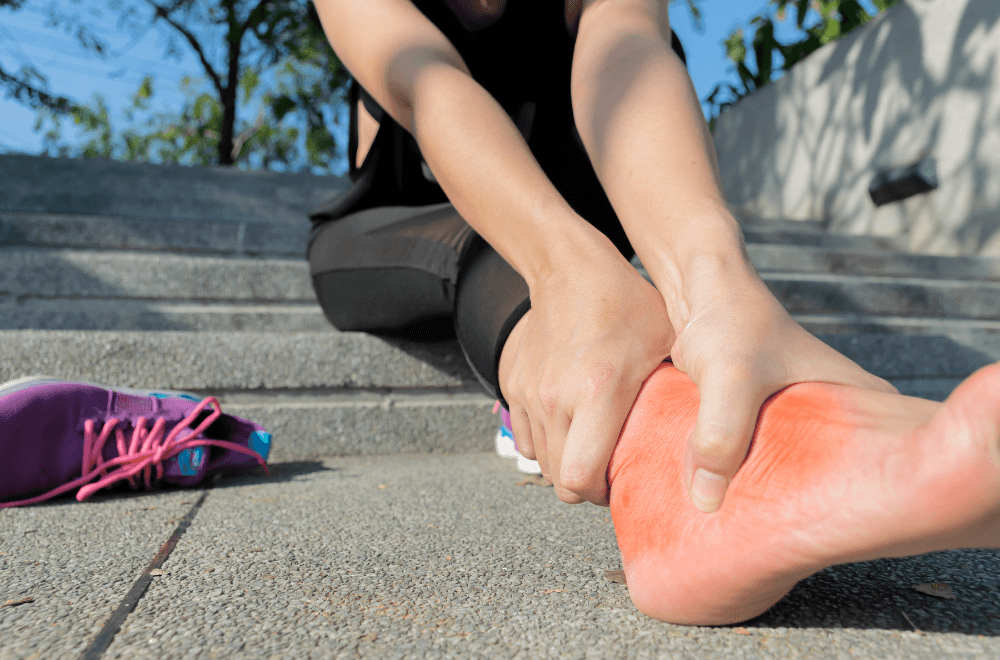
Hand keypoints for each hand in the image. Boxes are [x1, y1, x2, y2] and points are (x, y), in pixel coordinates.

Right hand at [498, 239, 672, 504]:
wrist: (568, 269)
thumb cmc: (624, 305)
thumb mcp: (667, 346)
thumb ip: (680, 395)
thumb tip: (712, 440)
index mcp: (597, 391)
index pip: (580, 478)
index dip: (600, 494)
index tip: (619, 484)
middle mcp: (555, 397)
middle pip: (560, 480)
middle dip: (585, 485)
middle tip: (609, 470)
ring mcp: (528, 392)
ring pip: (540, 460)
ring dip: (565, 463)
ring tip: (591, 448)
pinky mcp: (512, 384)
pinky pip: (524, 435)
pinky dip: (545, 440)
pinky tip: (568, 425)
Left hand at [666, 255, 896, 512]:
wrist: (700, 285)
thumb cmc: (731, 319)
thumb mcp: (731, 376)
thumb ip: (721, 433)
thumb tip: (706, 501)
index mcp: (858, 401)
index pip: (880, 469)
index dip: (856, 504)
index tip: (818, 532)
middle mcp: (837, 413)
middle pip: (832, 479)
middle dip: (804, 510)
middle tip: (770, 541)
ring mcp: (801, 417)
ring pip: (789, 471)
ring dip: (767, 496)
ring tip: (743, 531)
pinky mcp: (765, 419)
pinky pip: (759, 461)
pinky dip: (742, 478)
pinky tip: (723, 504)